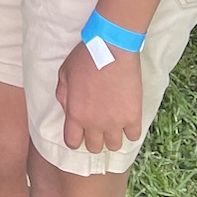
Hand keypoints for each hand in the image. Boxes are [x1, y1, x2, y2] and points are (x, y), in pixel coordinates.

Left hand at [54, 40, 142, 155]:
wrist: (111, 49)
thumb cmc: (85, 58)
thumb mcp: (64, 74)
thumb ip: (63, 95)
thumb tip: (67, 110)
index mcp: (75, 114)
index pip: (72, 142)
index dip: (75, 140)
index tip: (78, 135)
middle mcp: (94, 123)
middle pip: (94, 147)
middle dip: (94, 139)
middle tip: (97, 128)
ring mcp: (115, 122)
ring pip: (114, 146)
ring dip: (112, 137)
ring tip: (113, 125)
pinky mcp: (133, 117)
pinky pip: (133, 136)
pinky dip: (130, 131)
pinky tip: (127, 121)